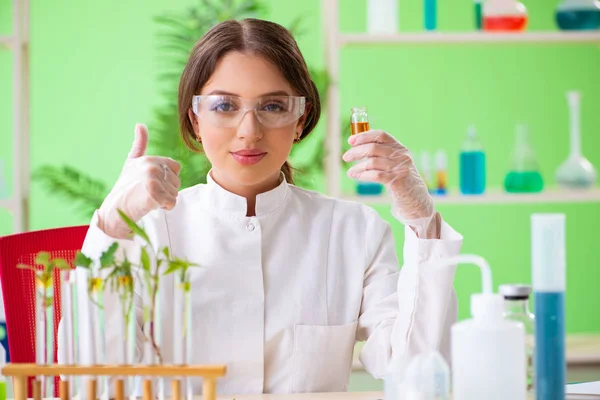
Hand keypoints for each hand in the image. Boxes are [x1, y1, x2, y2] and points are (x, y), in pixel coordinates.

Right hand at [97, 124, 181, 238]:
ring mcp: (152, 179)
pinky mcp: (153, 193)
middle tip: (148, 193)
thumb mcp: (132, 164)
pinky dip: (164, 207)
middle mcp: (151, 166)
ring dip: (165, 200)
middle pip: (177, 181)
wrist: (113, 211)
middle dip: (166, 190)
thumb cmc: (125, 188)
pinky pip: (171, 203)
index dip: (167, 178)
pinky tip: (150, 205)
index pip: (175, 168)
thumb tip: (140, 125)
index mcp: (149, 159)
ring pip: (175, 193)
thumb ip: (139, 145)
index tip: (151, 183)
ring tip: (148, 199)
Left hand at [342, 130, 435, 236]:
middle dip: (356, 152)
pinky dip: (363, 175)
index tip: (351, 140)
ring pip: (372, 163)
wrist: (415, 198)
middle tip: (346, 157)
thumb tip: (356, 147)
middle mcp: (402, 155)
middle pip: (373, 148)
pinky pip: (376, 175)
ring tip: (350, 172)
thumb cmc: (400, 178)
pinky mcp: (398, 181)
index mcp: (400, 147)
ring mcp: (401, 168)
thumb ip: (380, 154)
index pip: (381, 135)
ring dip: (357, 167)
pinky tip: (358, 177)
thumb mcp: (394, 162)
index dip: (364, 136)